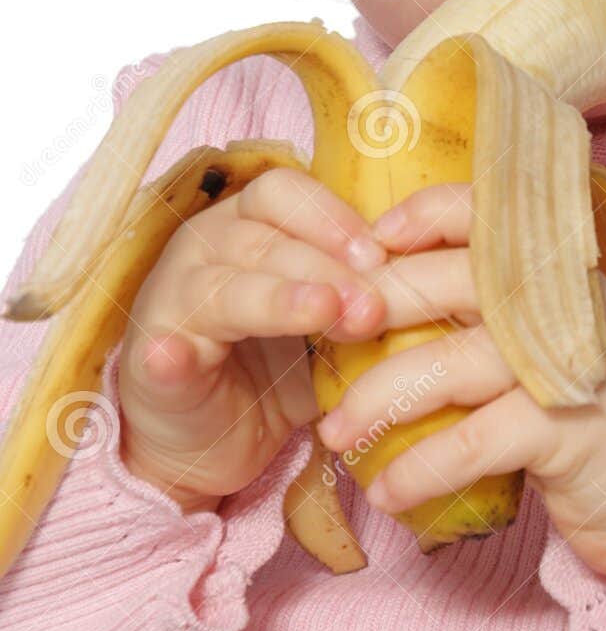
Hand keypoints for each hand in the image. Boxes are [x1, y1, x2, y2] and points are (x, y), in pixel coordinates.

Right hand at [117, 168, 389, 511]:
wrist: (214, 437)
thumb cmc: (276, 361)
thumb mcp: (327, 320)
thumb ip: (361, 293)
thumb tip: (430, 282)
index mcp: (247, 223)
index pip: (284, 193)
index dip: (332, 219)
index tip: (380, 256)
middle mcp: (204, 248)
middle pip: (262, 238)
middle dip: (325, 268)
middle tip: (372, 306)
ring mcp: (172, 302)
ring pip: (224, 288)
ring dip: (278, 299)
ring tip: (321, 314)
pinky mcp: (151, 363)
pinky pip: (161, 352)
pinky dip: (170, 353)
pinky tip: (179, 355)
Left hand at [316, 182, 605, 579]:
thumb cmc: (596, 410)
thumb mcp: (550, 341)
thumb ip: (494, 308)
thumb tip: (390, 292)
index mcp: (554, 270)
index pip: (481, 212)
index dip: (419, 217)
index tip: (368, 245)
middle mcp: (561, 302)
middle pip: (446, 282)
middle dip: (371, 313)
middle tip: (320, 346)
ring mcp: (564, 363)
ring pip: (448, 363)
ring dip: (379, 400)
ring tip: (337, 436)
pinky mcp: (565, 428)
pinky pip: (472, 440)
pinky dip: (421, 466)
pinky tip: (388, 492)